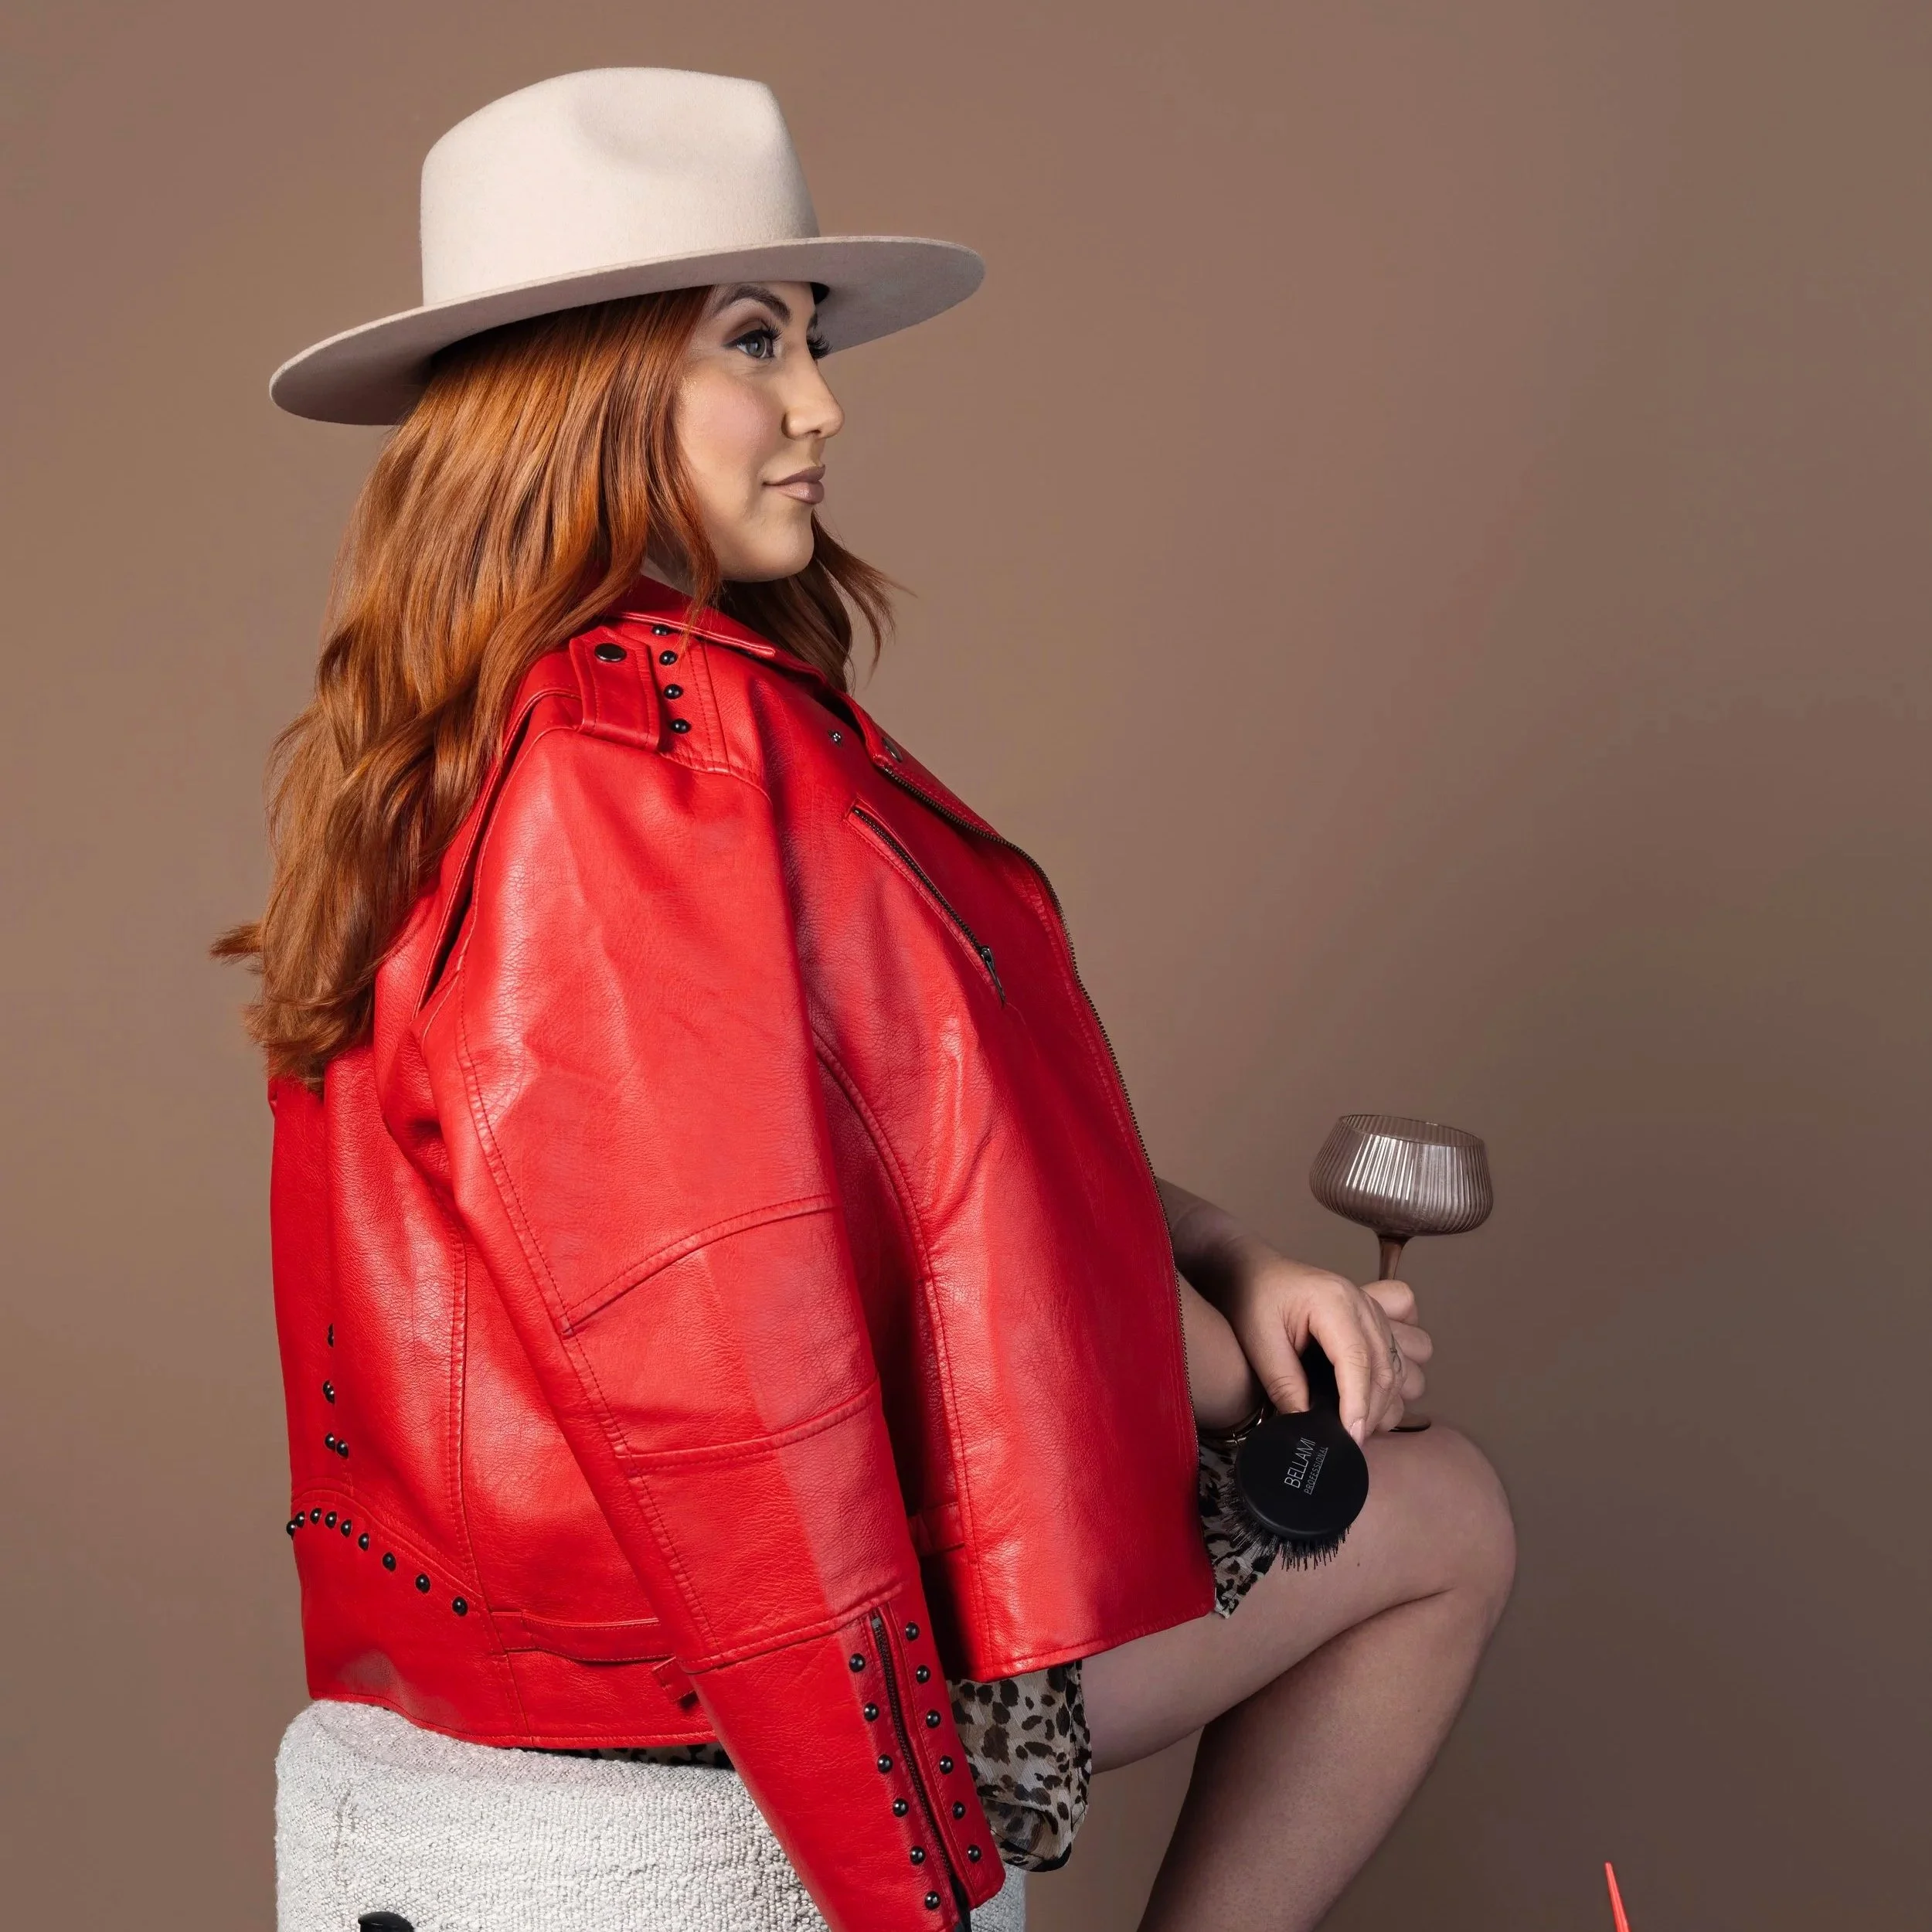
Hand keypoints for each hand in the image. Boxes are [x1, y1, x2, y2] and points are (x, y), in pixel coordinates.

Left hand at [1218, 1239, 1432, 1441]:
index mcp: (1332, 1302)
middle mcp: (1362, 1304)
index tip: (1351, 1437)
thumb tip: (1309, 1424)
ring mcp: (1374, 1310)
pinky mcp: (1378, 1319)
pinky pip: (1410, 1350)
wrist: (1257, 1272)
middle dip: (1370, 1412)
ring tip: (1356, 1420)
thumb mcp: (1258, 1341)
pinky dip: (1397, 1380)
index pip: (1357, 1360)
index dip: (1357, 1404)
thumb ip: (1284, 1384)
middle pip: (1384, 1368)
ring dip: (1387, 1400)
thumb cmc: (1254, 1300)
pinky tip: (1372, 1394)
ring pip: (1401, 1365)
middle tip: (1346, 1439)